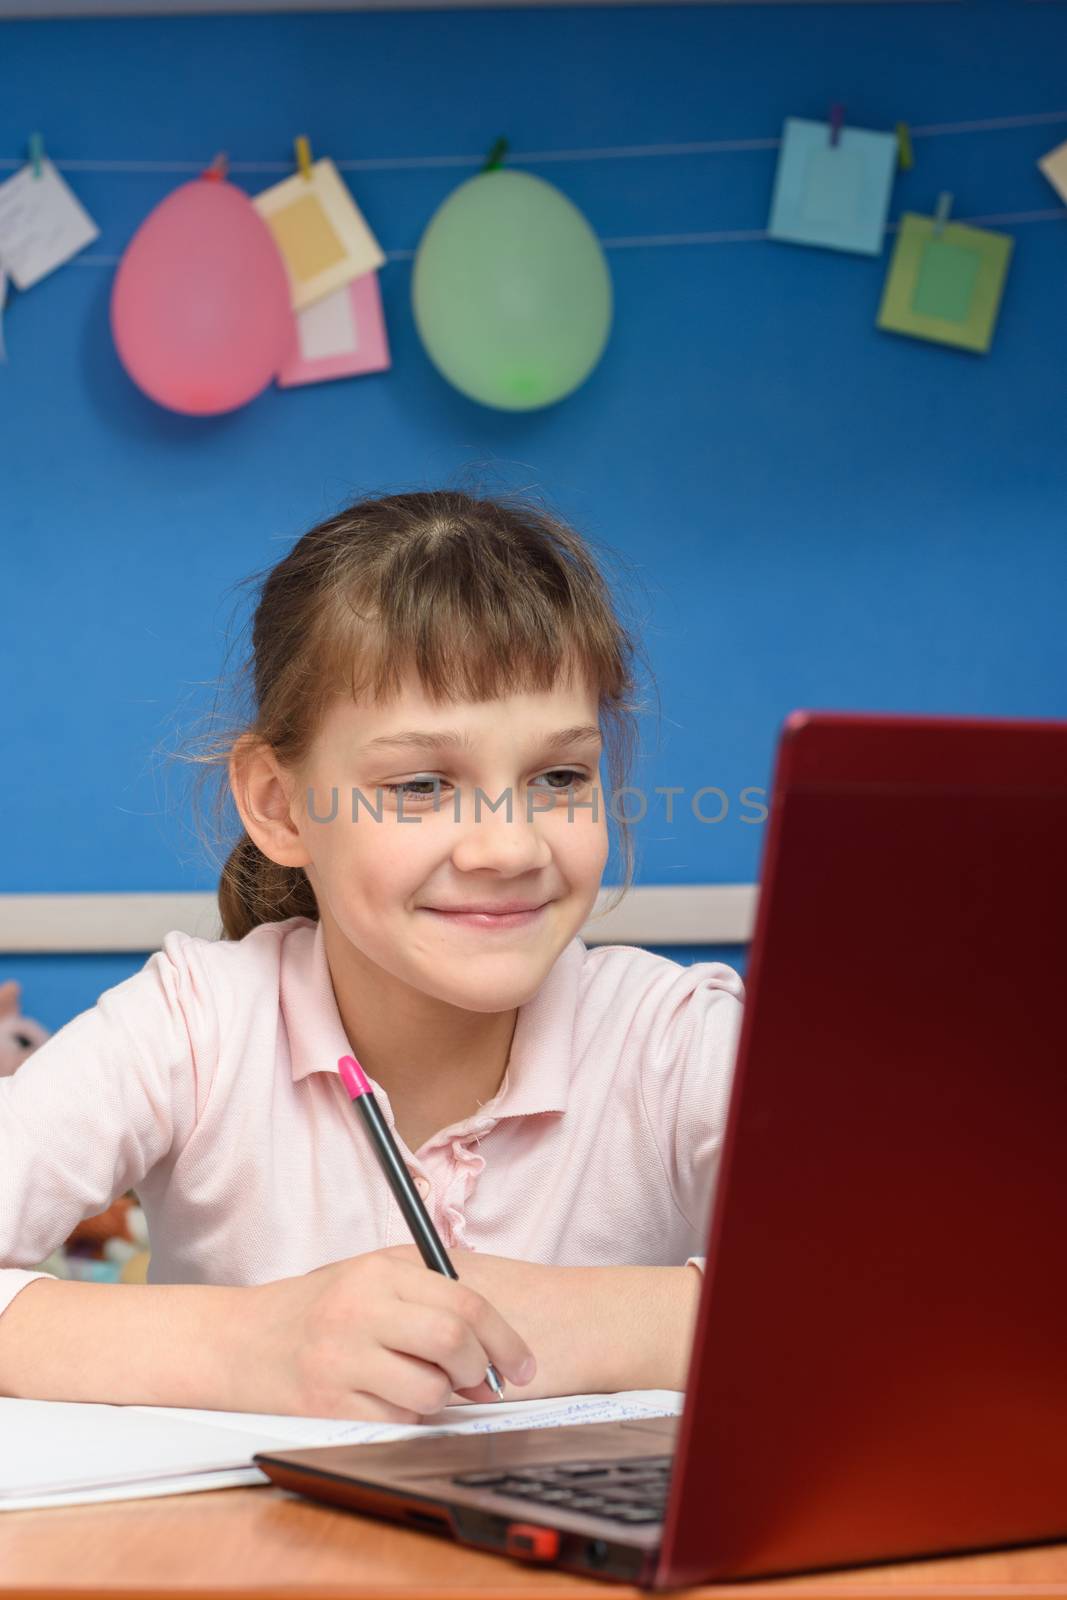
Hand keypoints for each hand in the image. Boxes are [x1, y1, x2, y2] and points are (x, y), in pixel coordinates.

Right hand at [232, 1246, 537, 1421]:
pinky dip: (408, 1419)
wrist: (237, 1341)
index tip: (522, 1365)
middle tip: (481, 1382)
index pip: (465, 1302)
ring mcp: (340, 1359)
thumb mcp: (368, 1276)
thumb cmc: (315, 1309)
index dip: (505, 1339)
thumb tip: (491, 1333)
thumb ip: (427, 1289)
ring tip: (422, 1386)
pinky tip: (389, 1401)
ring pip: (430, 1390)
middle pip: (454, 1342)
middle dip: (480, 1370)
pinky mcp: (326, 1405)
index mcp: (378, 1272)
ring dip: (442, 1398)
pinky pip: (397, 1423)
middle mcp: (360, 1310)